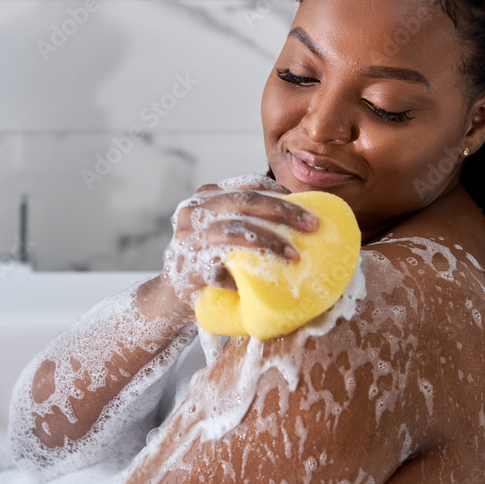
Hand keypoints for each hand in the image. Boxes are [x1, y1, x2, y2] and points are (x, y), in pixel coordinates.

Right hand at [161, 175, 318, 308]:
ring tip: (293, 255)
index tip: (305, 205)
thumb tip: (301, 220)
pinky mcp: (186, 268)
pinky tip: (253, 283)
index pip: (247, 185)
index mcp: (206, 199)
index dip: (278, 192)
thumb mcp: (224, 233)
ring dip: (268, 241)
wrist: (172, 298)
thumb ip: (248, 220)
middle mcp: (194, 213)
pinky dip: (237, 275)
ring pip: (233, 230)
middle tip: (312, 224)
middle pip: (244, 202)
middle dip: (283, 211)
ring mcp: (188, 240)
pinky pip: (216, 268)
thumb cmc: (208, 263)